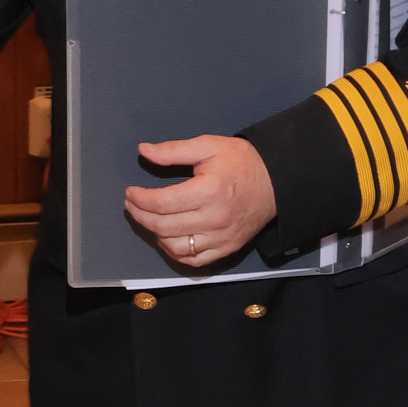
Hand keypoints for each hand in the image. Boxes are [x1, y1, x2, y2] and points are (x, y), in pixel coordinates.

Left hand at [124, 135, 276, 267]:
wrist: (277, 180)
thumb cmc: (242, 161)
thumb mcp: (208, 146)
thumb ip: (174, 151)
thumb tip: (143, 151)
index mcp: (208, 191)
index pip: (162, 203)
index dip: (139, 199)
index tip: (130, 193)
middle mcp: (214, 218)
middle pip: (163, 226)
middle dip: (140, 216)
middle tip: (133, 205)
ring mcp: (221, 237)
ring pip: (176, 247)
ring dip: (156, 235)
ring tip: (150, 220)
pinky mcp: (227, 248)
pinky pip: (194, 260)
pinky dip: (176, 252)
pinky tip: (169, 237)